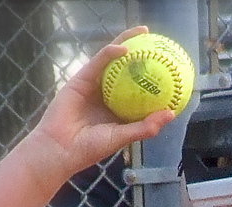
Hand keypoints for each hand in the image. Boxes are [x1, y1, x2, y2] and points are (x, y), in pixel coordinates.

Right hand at [25, 27, 178, 180]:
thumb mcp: (123, 137)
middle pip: (126, 70)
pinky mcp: (81, 79)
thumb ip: (145, 126)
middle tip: (157, 42)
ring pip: (112, 60)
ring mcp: (93, 85)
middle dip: (141, 54)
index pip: (137, 90)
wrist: (61, 148)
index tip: (168, 70)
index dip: (151, 78)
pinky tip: (125, 49)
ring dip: (126, 44)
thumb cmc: (91, 148)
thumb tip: (171, 113)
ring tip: (142, 33)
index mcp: (117, 110)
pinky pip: (98, 62)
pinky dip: (111, 54)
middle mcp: (107, 95)